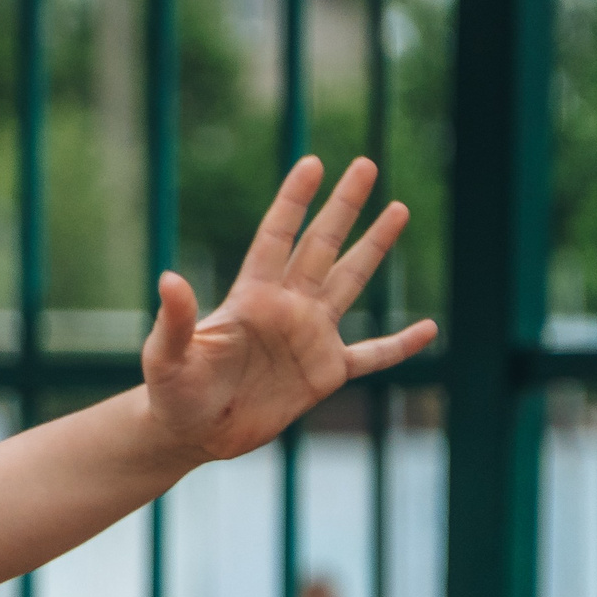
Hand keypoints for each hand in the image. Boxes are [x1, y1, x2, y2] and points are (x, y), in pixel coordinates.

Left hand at [143, 157, 437, 465]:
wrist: (191, 433)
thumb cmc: (172, 392)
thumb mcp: (166, 356)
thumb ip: (176, 319)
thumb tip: (168, 278)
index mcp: (251, 297)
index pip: (276, 237)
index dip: (293, 202)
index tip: (311, 163)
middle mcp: (286, 307)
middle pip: (321, 245)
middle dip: (343, 206)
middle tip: (365, 163)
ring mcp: (309, 338)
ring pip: (350, 282)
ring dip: (374, 247)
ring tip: (398, 208)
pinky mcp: (324, 374)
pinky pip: (372, 356)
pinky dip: (400, 346)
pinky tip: (430, 329)